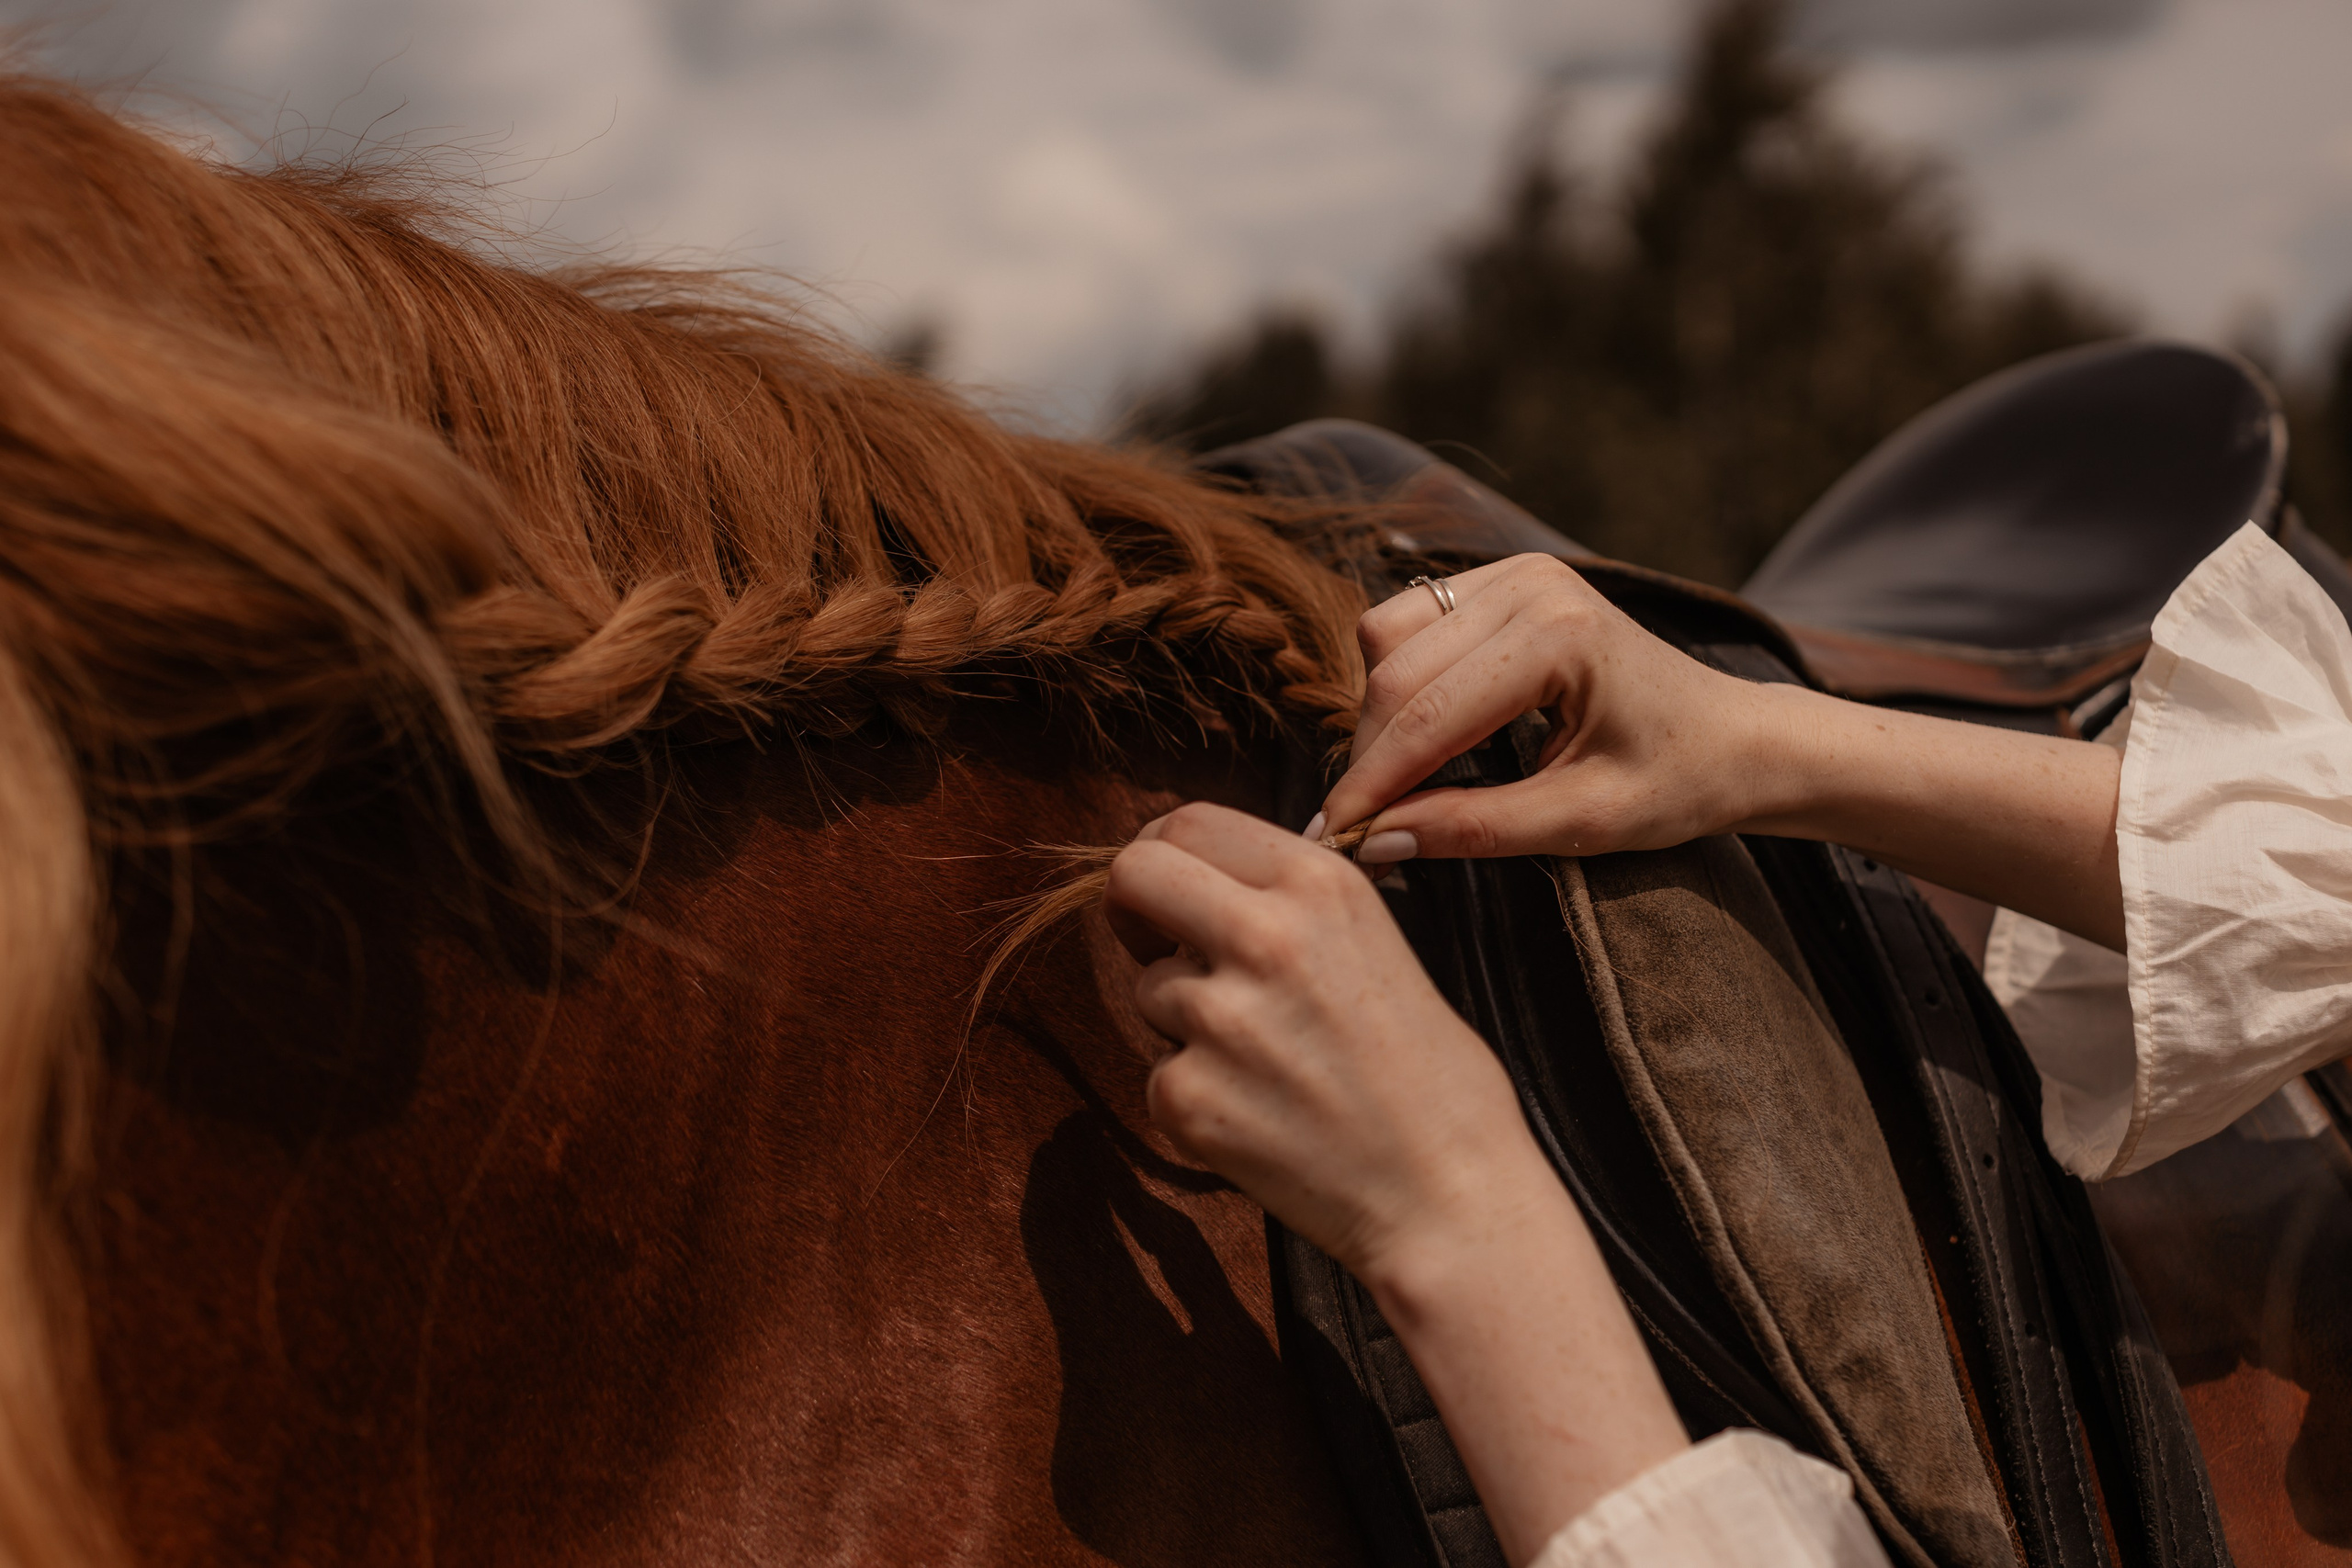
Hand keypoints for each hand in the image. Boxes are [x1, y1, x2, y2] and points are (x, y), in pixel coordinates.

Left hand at [1101, 801, 1688, 1560]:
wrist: (1451, 1198)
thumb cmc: (1431, 1080)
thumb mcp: (1377, 943)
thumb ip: (1290, 903)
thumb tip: (1201, 877)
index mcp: (1320, 883)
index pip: (1187, 821)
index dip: (1166, 852)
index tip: (1171, 889)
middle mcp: (1264, 935)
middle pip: (1134, 873)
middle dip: (1135, 908)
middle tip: (1160, 946)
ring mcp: (1219, 1018)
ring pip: (1147, 988)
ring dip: (1185, 1019)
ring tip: (1269, 1063)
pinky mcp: (1188, 1097)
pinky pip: (1158, 1074)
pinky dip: (1195, 1096)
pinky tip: (1263, 1117)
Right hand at [1317, 554, 1775, 862]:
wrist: (1736, 737)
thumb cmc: (1677, 781)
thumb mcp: (1580, 823)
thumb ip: (1472, 828)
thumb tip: (1374, 843)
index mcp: (1557, 637)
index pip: (1425, 715)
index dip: (1370, 785)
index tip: (1331, 842)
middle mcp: (1529, 585)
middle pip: (1392, 671)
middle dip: (1370, 756)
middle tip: (1361, 828)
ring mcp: (1516, 572)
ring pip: (1387, 638)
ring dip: (1379, 715)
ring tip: (1400, 783)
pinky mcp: (1505, 579)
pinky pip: (1410, 623)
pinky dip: (1400, 683)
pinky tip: (1426, 736)